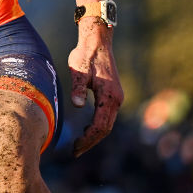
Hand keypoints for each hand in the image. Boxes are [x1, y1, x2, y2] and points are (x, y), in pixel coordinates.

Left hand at [68, 15, 123, 156]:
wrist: (97, 41)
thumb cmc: (85, 55)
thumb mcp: (78, 70)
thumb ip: (78, 88)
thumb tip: (78, 106)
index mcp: (108, 95)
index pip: (100, 126)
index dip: (88, 139)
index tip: (76, 147)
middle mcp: (116, 99)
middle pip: (106, 129)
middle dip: (91, 142)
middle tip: (75, 152)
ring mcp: (117, 97)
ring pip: (108, 124)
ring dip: (95, 136)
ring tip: (79, 145)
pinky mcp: (113, 94)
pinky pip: (108, 116)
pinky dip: (98, 126)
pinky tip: (87, 130)